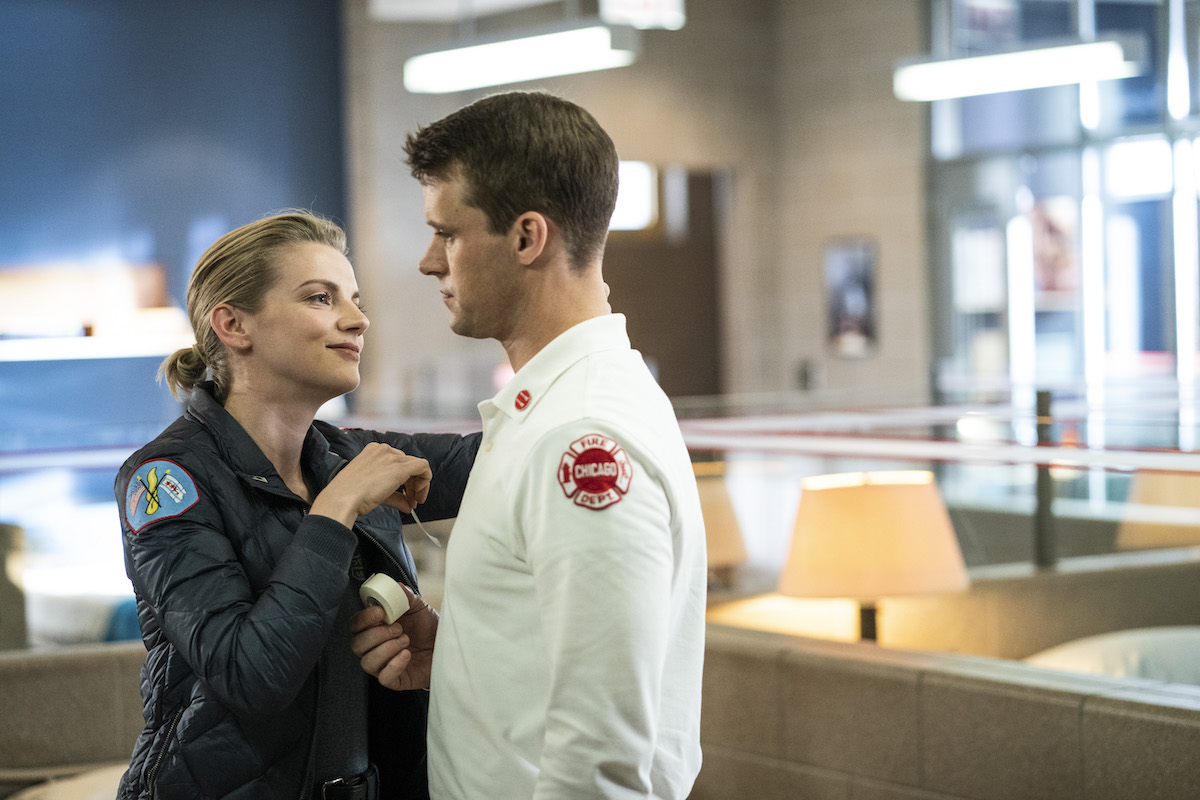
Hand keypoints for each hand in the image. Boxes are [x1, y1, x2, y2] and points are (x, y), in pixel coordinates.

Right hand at [311, 443, 430, 526]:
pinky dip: (425, 480)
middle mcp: (384, 450)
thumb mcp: (375, 491)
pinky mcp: (400, 466)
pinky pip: (423, 467)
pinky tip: (417, 493)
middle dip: (413, 485)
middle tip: (412, 501)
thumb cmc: (351, 496)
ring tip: (415, 501)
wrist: (343, 498)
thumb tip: (408, 506)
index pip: (397, 462)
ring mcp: (392, 456)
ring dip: (419, 485)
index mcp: (374, 452)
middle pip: (408, 464)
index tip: (406, 494)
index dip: (406, 481)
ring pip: (417, 466)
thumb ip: (395, 497)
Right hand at [350, 583, 437, 690]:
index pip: (354, 625)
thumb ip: (404, 596)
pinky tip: (407, 654)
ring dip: (386, 649)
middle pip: (356, 645)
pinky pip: (384, 678)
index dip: (363, 619)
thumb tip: (395, 586)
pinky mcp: (395, 680)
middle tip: (399, 628)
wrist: (447, 645)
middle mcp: (374, 648)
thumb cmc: (428, 626)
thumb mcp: (418, 607)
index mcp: (375, 627)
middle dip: (377, 634)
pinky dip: (394, 665)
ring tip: (405, 640)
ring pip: (367, 662)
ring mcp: (383, 665)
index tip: (380, 612)